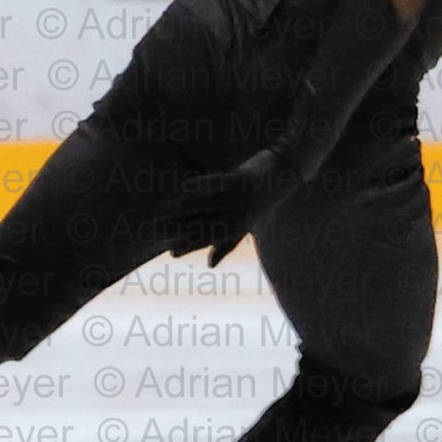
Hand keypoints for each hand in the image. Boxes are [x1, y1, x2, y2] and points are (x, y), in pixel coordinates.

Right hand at [163, 147, 300, 266]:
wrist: (285, 175)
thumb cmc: (261, 202)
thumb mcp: (245, 225)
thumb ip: (226, 245)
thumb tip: (210, 266)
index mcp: (238, 227)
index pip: (209, 240)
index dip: (191, 246)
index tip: (172, 252)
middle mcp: (237, 215)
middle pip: (202, 223)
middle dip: (178, 228)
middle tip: (156, 230)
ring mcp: (239, 197)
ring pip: (204, 205)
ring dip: (181, 209)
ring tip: (161, 211)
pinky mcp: (242, 178)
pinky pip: (218, 184)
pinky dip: (202, 186)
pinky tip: (185, 189)